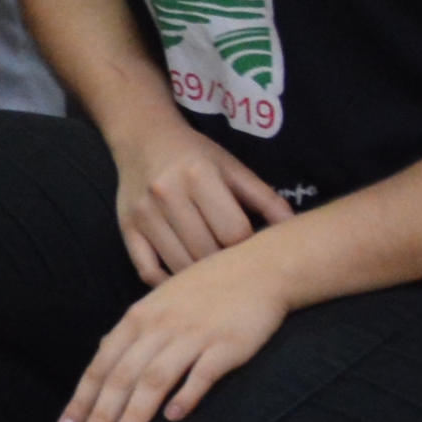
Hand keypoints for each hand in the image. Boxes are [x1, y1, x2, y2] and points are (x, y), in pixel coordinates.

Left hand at [58, 245, 295, 421]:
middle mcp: (159, 326)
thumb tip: (101, 356)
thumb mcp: (158, 303)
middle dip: (101, 415)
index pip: (101, 366)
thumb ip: (131, 333)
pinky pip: (203, 372)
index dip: (82, 401)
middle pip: (122, 376)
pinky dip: (186, 394)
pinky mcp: (228, 344)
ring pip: (155, 378)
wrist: (258, 268)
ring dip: (135, 414)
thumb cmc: (204, 291)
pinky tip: (174, 418)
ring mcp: (193, 334)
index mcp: (137, 319)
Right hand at [107, 119, 297, 284]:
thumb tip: (294, 231)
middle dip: (226, 266)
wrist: (143, 138)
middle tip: (237, 269)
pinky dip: (168, 283)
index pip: (234, 232)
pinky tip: (184, 282)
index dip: (249, 248)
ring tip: (215, 277)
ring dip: (201, 278)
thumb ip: (265, 199)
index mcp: (199, 175)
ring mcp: (144, 214)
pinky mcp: (126, 228)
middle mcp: (167, 193)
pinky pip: (148, 271)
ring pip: (180, 266)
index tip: (254, 251)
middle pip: (207, 253)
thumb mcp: (233, 168)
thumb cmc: (196, 156)